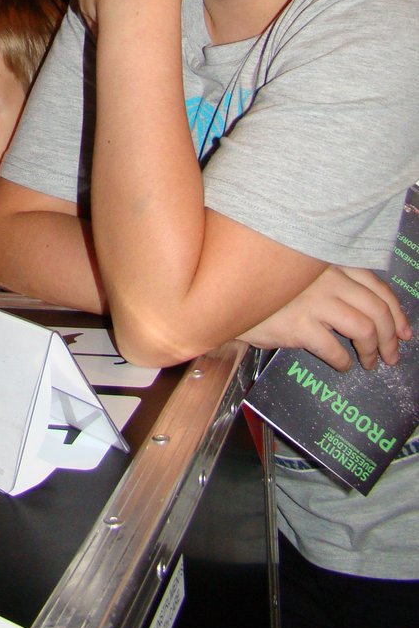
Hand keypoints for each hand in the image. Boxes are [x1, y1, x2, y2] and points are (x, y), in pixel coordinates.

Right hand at [241, 265, 409, 371]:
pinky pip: (335, 350)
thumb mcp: (299, 272)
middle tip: (390, 356)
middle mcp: (326, 277)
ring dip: (372, 351)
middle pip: (377, 309)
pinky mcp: (299, 326)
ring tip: (369, 362)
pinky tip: (342, 366)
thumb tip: (366, 310)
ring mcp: (314, 301)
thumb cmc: (264, 285)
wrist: (226, 294)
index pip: (376, 285)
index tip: (403, 332)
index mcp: (328, 262)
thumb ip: (328, 279)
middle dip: (391, 337)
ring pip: (364, 329)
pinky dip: (344, 362)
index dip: (396, 312)